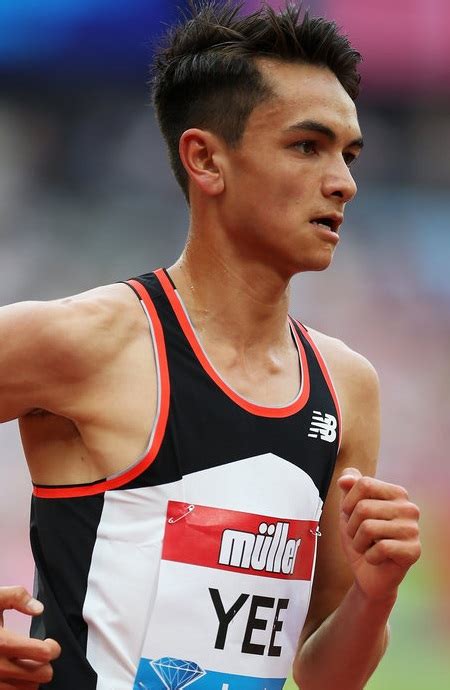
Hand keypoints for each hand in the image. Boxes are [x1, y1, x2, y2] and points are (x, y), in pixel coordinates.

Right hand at [0, 586, 59, 688]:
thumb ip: (17, 597)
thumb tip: (39, 609)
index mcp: (2, 642)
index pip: (42, 653)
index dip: (52, 647)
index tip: (49, 643)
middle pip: (41, 675)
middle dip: (45, 663)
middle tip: (40, 654)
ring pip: (30, 688)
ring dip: (33, 676)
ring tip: (27, 663)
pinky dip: (20, 686)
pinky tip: (16, 673)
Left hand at [337, 468, 420, 601]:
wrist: (368, 574)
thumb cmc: (360, 539)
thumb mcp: (348, 510)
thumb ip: (348, 489)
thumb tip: (345, 478)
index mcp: (396, 493)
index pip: (364, 483)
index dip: (348, 503)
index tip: (351, 516)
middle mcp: (409, 508)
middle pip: (364, 507)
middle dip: (352, 526)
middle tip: (360, 537)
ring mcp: (413, 529)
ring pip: (368, 528)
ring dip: (359, 543)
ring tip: (367, 547)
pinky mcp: (414, 550)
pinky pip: (380, 548)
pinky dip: (369, 556)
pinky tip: (376, 558)